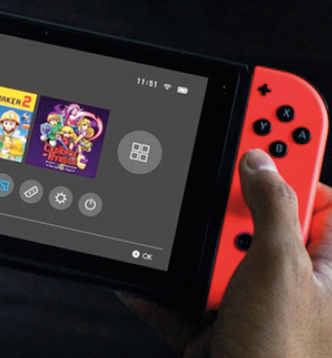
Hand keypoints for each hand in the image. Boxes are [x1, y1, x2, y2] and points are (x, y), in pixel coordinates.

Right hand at [119, 149, 331, 356]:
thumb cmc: (278, 357)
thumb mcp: (279, 268)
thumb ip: (271, 209)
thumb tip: (260, 162)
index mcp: (323, 269)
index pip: (315, 199)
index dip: (294, 161)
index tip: (266, 121)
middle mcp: (287, 287)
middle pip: (255, 223)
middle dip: (227, 211)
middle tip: (209, 173)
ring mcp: (248, 308)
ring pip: (214, 261)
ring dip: (191, 259)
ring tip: (186, 254)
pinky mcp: (212, 330)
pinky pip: (179, 300)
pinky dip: (158, 293)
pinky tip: (143, 280)